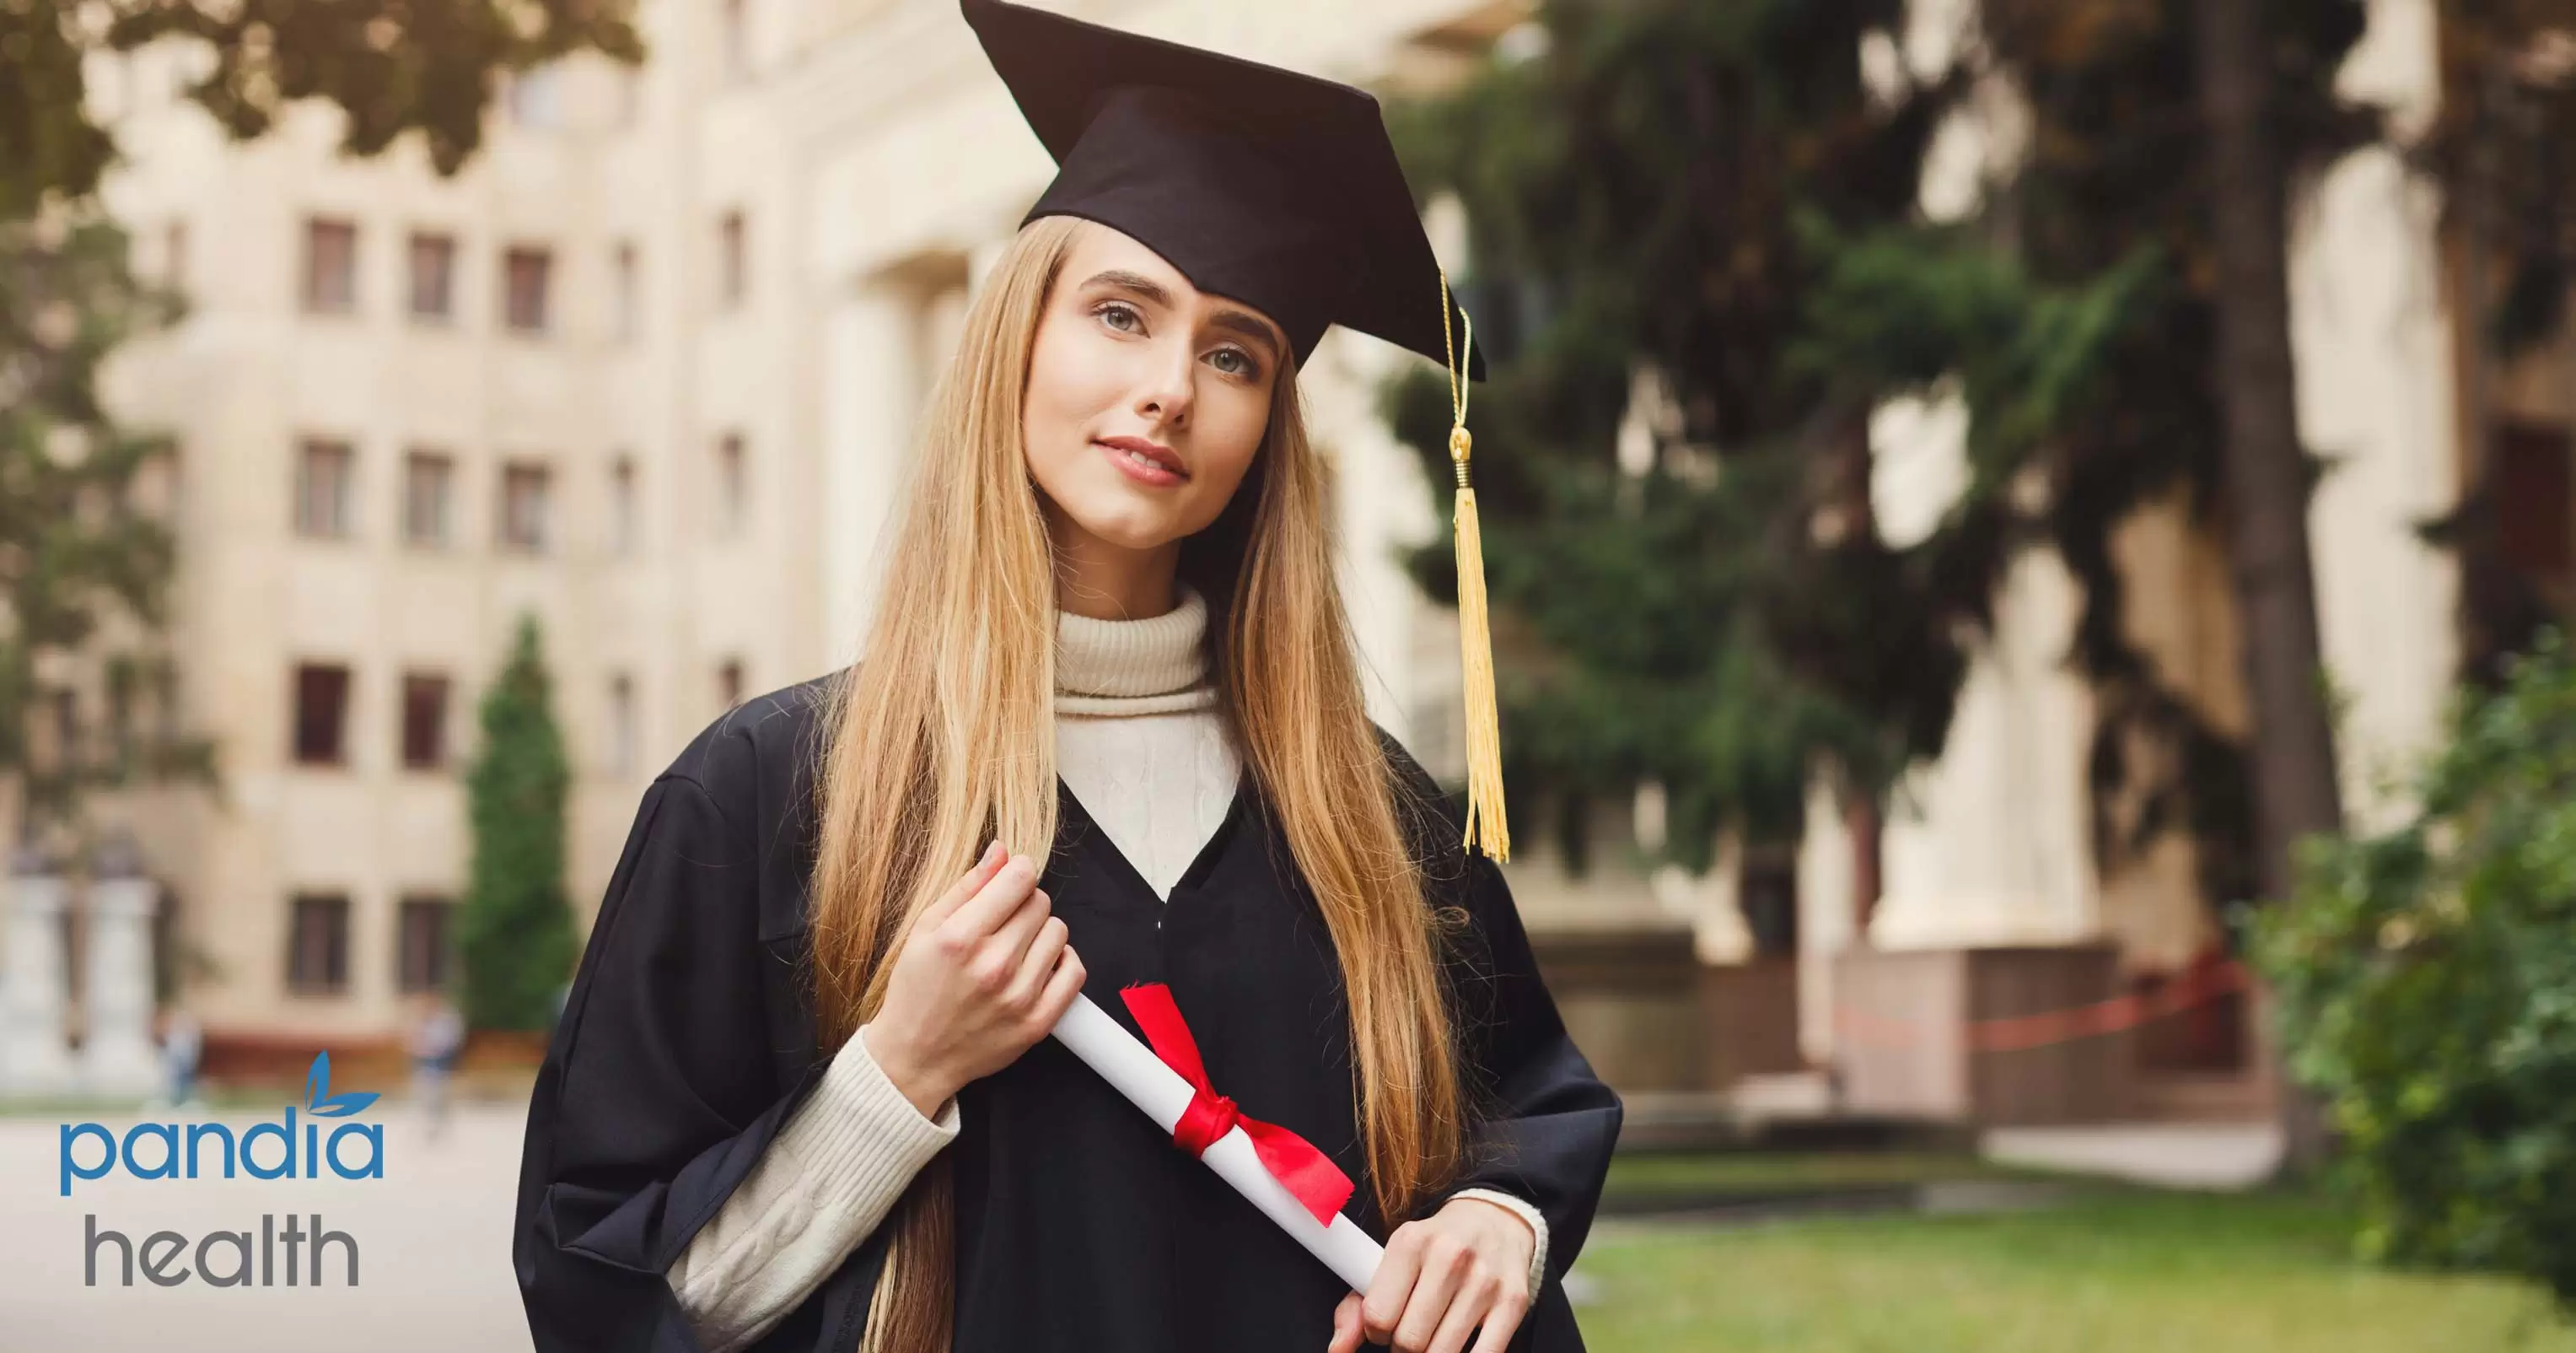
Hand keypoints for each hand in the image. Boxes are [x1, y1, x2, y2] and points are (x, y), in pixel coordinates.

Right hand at [861, 841, 1086, 1117]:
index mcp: (960, 938)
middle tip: (1002, 924)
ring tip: (1015, 948)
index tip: (1010, 880)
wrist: (916, 1057)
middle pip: (1039, 903)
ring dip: (1040, 933)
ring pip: (1058, 932)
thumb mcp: (925, 930)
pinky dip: (1061, 962)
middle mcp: (992, 966)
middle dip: (1023, 904)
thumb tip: (1002, 852)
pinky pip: (1074, 972)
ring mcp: (1018, 996)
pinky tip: (1038, 965)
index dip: (1017, 872)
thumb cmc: (917, 990)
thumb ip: (966, 888)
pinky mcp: (1037, 1023)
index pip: (1019, 879)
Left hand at [1328, 1196, 1533, 1352]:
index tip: (1384, 1324)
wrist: (1495, 1221)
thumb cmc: (1436, 1247)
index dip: (1376, 1331)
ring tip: (1432, 1335)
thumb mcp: (1392, 1261)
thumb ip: (1356, 1307)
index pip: (1377, 1316)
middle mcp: (1450, 1258)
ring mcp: (1485, 1281)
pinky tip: (1457, 1346)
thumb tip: (1338, 1349)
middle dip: (1403, 1346)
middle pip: (1409, 1340)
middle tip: (1410, 1332)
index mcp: (1411, 1242)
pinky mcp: (1513, 1303)